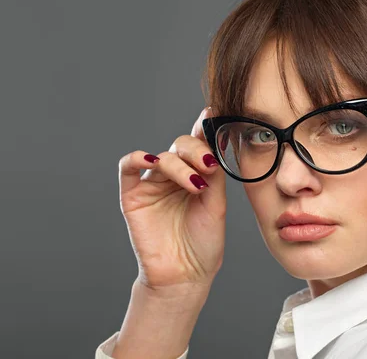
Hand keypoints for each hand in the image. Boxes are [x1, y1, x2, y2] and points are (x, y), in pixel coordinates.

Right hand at [117, 107, 225, 295]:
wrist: (186, 275)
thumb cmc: (204, 243)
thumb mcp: (216, 204)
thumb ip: (213, 174)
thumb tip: (215, 140)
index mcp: (196, 175)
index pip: (199, 145)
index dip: (204, 128)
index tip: (213, 114)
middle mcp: (174, 176)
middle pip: (180, 146)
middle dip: (196, 151)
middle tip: (210, 167)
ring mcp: (152, 184)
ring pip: (162, 157)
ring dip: (180, 165)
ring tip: (196, 184)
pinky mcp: (132, 195)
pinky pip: (128, 167)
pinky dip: (137, 157)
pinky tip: (152, 159)